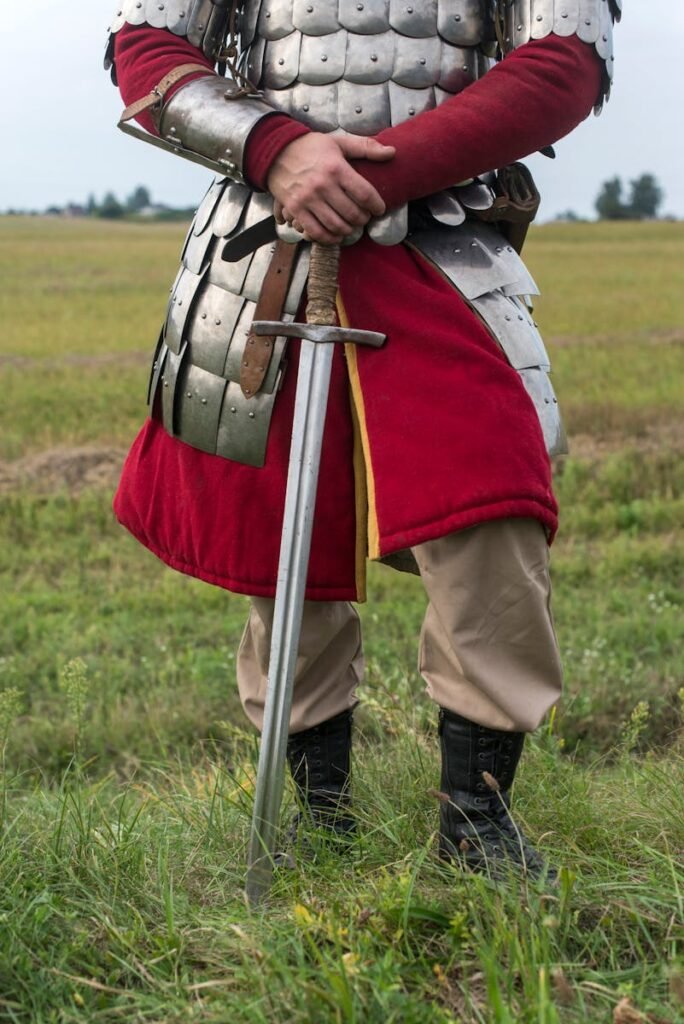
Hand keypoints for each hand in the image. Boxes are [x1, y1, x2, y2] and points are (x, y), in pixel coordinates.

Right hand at [267, 133, 394, 244]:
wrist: (275, 151)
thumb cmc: (310, 147)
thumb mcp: (339, 142)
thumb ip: (366, 147)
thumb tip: (391, 152)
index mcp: (336, 168)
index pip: (364, 194)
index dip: (376, 206)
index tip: (379, 209)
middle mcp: (323, 185)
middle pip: (352, 213)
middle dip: (362, 219)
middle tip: (364, 218)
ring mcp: (308, 199)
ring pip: (336, 225)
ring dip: (348, 230)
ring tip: (351, 226)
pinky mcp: (296, 209)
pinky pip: (316, 231)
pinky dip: (329, 238)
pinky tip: (335, 235)